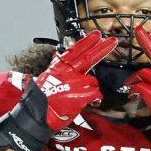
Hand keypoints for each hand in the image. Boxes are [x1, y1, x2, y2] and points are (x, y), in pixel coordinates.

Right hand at [0, 31, 116, 150]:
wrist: (37, 116)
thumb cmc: (40, 101)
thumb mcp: (45, 78)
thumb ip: (55, 65)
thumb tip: (58, 53)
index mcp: (57, 68)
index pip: (73, 51)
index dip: (85, 42)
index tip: (96, 35)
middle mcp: (66, 72)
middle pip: (87, 57)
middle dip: (101, 48)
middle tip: (113, 40)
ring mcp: (74, 82)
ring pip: (92, 81)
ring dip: (90, 89)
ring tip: (82, 98)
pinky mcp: (81, 94)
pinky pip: (96, 94)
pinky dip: (95, 99)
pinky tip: (91, 103)